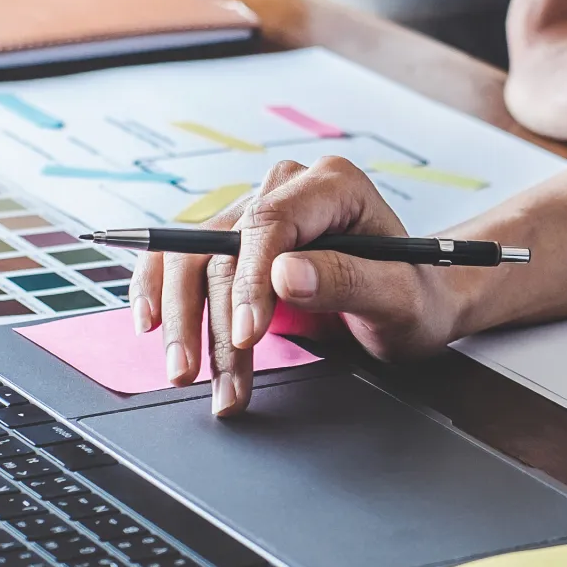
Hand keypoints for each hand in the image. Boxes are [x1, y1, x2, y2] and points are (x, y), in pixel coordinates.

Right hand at [129, 157, 463, 416]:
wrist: (414, 303)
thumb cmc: (414, 296)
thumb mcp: (398, 297)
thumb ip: (347, 280)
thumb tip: (285, 274)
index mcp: (334, 185)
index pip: (269, 223)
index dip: (250, 281)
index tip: (249, 335)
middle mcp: (288, 189)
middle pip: (225, 248)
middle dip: (215, 321)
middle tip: (217, 381)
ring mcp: (256, 213)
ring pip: (195, 259)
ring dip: (184, 321)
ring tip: (187, 374)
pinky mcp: (234, 242)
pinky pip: (182, 259)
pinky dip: (160, 292)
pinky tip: (152, 325)